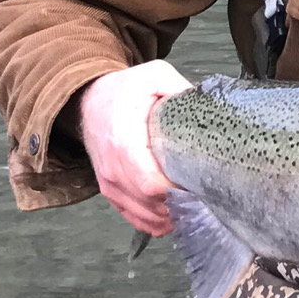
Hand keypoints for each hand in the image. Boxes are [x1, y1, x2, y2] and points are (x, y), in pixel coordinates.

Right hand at [80, 60, 191, 235]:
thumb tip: (209, 106)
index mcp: (124, 141)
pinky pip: (135, 218)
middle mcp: (113, 168)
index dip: (178, 190)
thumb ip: (180, 89)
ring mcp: (110, 184)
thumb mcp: (155, 75)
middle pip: (151, 203)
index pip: (150, 183)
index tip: (202, 183)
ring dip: (172, 215)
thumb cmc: (125, 90)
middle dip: (182, 203)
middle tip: (208, 193)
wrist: (89, 100)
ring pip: (145, 216)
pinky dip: (157, 221)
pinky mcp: (112, 192)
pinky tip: (177, 213)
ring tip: (197, 202)